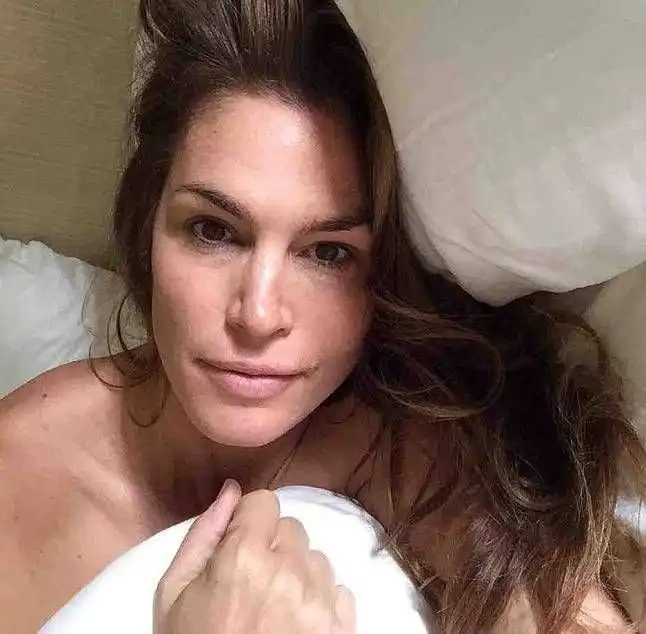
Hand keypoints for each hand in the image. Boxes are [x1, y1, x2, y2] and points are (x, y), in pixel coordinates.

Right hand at [154, 481, 355, 633]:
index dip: (249, 522)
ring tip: (275, 609)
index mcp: (244, 556)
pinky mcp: (342, 628)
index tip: (239, 546)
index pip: (265, 502)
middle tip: (254, 584)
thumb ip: (202, 534)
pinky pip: (339, 590)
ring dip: (299, 575)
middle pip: (292, 529)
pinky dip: (321, 602)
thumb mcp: (174, 595)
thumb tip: (230, 490)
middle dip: (274, 547)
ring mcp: (319, 601)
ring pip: (317, 559)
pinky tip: (297, 625)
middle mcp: (289, 570)